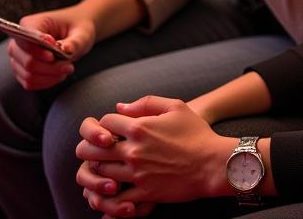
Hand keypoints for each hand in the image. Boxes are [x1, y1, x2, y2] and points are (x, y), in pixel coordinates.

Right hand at [7, 7, 95, 90]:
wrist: (76, 31)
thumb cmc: (76, 28)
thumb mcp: (82, 33)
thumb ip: (74, 42)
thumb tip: (66, 49)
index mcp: (30, 23)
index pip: (26, 41)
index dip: (39, 52)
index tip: (55, 56)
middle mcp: (19, 41)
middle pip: (27, 62)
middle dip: (50, 67)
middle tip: (68, 66)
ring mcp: (19, 57)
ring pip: (28, 75)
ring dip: (49, 76)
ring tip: (66, 69)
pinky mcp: (22, 70)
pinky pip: (29, 83)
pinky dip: (46, 82)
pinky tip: (59, 74)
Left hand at [75, 96, 233, 209]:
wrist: (213, 164)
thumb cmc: (197, 133)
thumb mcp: (175, 106)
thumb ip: (146, 102)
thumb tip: (121, 106)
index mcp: (140, 127)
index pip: (105, 122)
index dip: (104, 124)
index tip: (111, 129)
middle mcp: (134, 150)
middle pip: (93, 150)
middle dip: (89, 148)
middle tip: (96, 150)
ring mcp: (137, 174)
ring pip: (100, 174)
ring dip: (98, 171)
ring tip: (103, 169)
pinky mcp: (144, 193)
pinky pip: (116, 200)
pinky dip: (109, 196)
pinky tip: (113, 190)